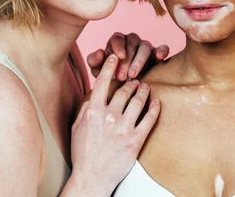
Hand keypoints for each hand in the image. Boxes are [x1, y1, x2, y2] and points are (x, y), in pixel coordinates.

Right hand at [70, 54, 160, 193]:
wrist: (92, 178)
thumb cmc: (83, 153)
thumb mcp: (77, 128)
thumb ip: (86, 108)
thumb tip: (94, 93)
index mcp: (93, 111)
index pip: (102, 82)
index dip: (109, 67)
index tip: (114, 57)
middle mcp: (109, 116)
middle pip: (124, 90)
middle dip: (131, 82)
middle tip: (135, 79)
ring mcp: (123, 128)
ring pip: (138, 101)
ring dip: (144, 91)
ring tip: (146, 87)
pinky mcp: (135, 140)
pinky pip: (149, 118)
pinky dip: (155, 107)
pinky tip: (157, 102)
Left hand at [87, 32, 169, 80]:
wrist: (122, 84)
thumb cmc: (109, 73)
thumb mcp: (97, 69)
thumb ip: (94, 61)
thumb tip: (101, 53)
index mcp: (117, 40)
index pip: (118, 39)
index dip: (119, 47)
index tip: (119, 57)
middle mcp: (132, 40)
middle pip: (132, 44)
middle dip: (127, 60)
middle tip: (121, 76)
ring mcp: (145, 46)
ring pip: (145, 46)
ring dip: (139, 60)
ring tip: (133, 76)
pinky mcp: (156, 53)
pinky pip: (163, 48)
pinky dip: (162, 51)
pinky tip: (160, 58)